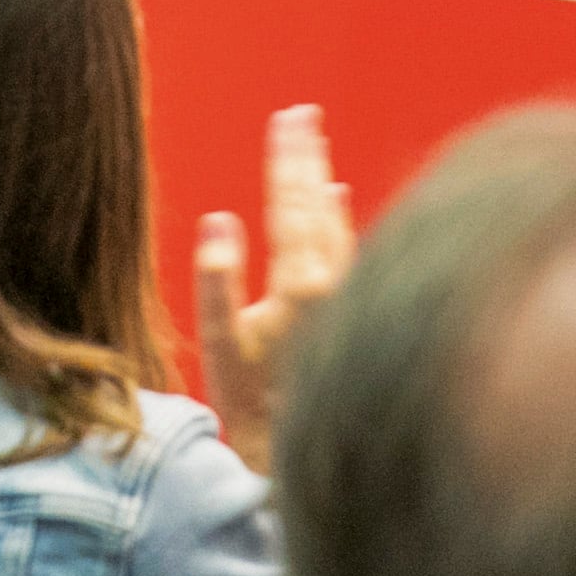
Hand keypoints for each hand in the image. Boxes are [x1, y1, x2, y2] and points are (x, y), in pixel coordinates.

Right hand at [192, 103, 352, 474]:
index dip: (288, 158)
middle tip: (304, 116)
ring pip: (341, 228)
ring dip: (325, 185)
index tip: (288, 117)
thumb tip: (220, 221)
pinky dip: (341, 220)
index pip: (291, 203)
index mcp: (300, 285)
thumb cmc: (255, 409)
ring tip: (318, 155)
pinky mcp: (357, 312)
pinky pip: (352, 249)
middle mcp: (335, 286)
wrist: (307, 459)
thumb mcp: (221, 348)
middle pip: (320, 206)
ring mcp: (351, 299)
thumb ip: (217, 283)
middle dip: (309, 158)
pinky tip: (341, 205)